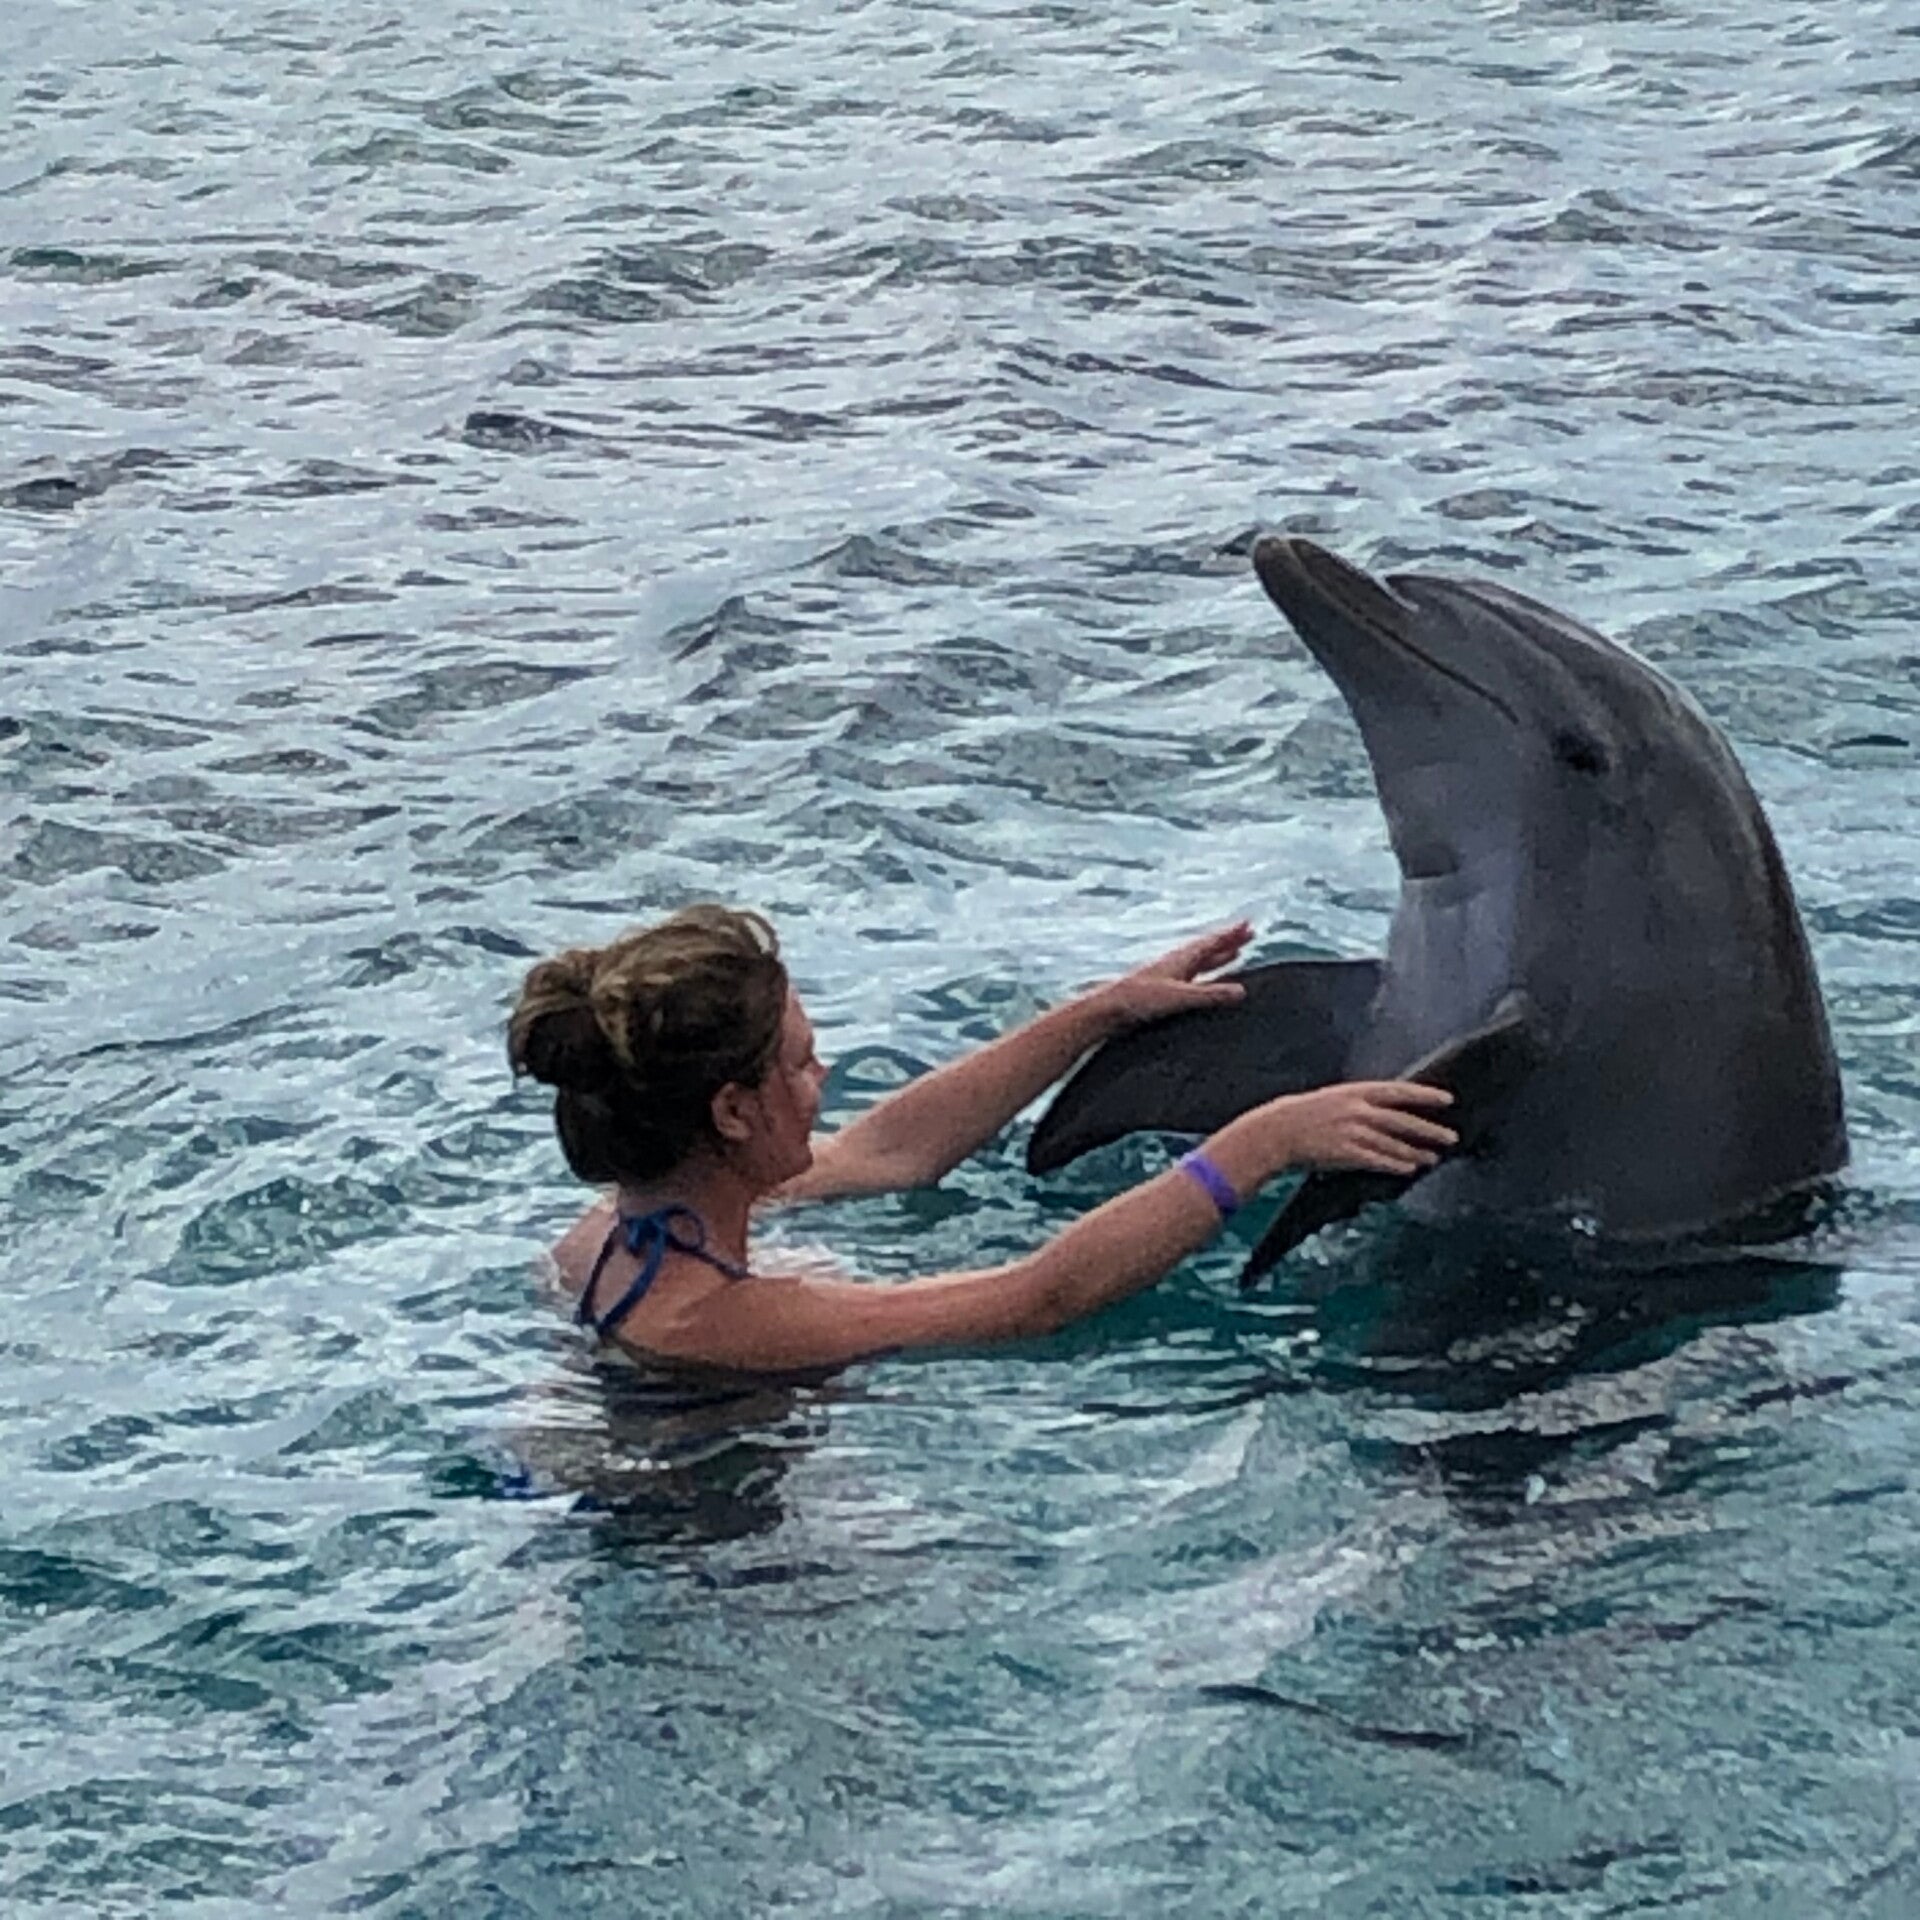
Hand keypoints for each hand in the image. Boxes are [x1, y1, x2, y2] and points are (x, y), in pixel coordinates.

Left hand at [1090, 920, 1254, 1031]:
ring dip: (1218, 958)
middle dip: (1228, 942)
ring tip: (1234, 954)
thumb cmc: (1139, 999)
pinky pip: (1192, 980)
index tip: (1247, 924)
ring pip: (1200, 964)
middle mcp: (1175, 964)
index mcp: (1180, 959)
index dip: (1229, 935)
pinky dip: (1205, 977)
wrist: (1106, 1009)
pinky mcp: (1162, 992)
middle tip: (1248, 934)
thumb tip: (1242, 991)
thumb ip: (1210, 994)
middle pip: (1208, 949)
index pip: (1210, 943)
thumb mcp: (1180, 997)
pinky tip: (1207, 984)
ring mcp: (1168, 977)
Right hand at [1261, 1080, 1457, 1176]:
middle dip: (1430, 1129)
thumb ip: (1359, 1103)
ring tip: (1434, 1158)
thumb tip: (1386, 1110)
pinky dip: (1395, 1165)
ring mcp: (1353, 1132)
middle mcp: (1358, 1110)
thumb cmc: (1301, 1114)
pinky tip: (1410, 1169)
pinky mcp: (1346, 1154)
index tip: (1447, 1099)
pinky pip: (1378, 1161)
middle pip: (1403, 1120)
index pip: (1399, 1091)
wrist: (1276, 1131)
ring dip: (1416, 1152)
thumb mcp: (1333, 1099)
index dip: (1425, 1095)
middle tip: (1451, 1137)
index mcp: (1355, 1092)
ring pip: (1394, 1143)